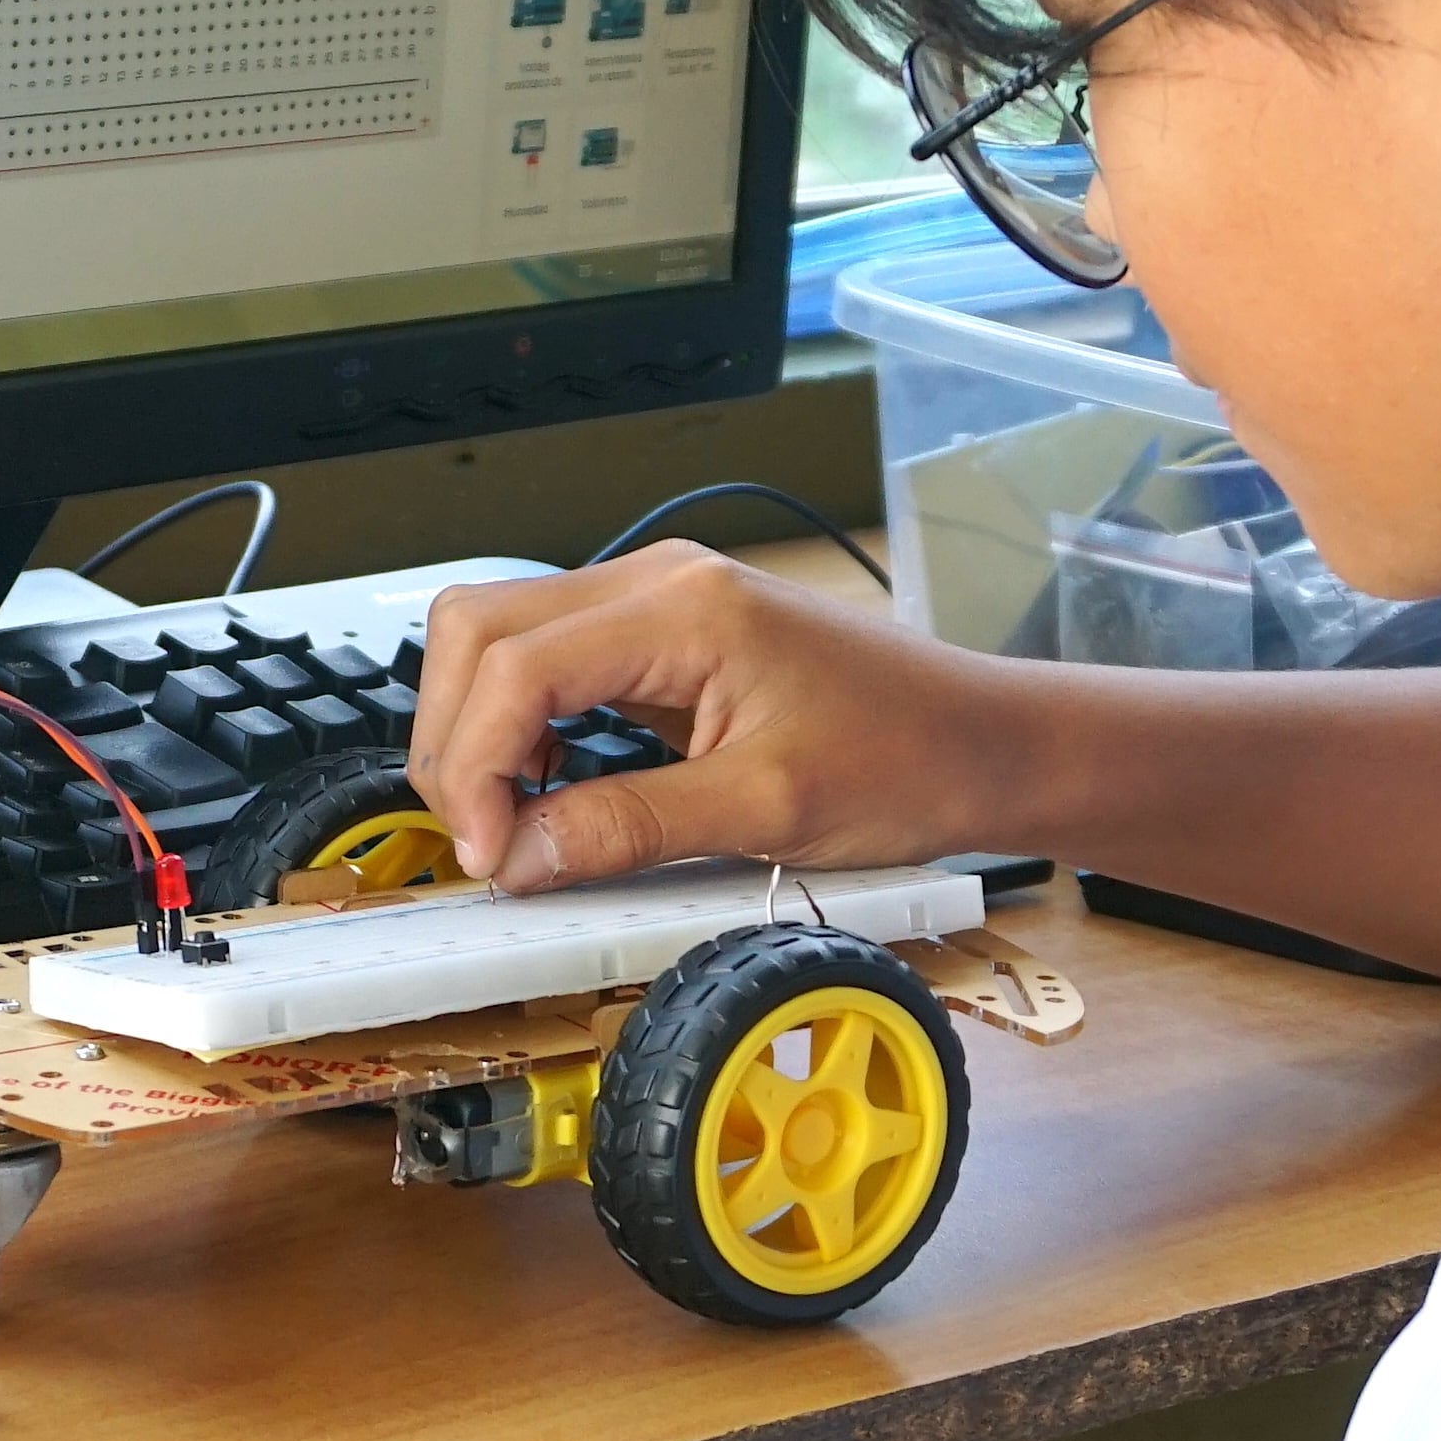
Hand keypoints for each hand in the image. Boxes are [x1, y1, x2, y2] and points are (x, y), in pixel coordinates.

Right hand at [402, 542, 1046, 890]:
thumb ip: (628, 828)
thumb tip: (517, 858)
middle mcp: (658, 582)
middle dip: (455, 738)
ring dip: (480, 729)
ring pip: (501, 638)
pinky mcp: (666, 634)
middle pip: (478, 628)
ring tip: (509, 822)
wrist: (985, 742)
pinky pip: (552, 660)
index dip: (474, 766)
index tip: (488, 856)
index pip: (513, 665)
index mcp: (683, 608)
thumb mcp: (766, 813)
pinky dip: (523, 725)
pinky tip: (550, 790)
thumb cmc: (908, 760)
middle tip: (483, 840)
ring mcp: (659, 600)